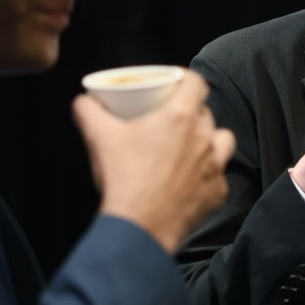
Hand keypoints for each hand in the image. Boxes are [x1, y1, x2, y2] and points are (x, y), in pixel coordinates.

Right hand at [74, 70, 235, 252]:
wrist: (140, 227)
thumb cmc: (123, 177)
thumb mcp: (99, 138)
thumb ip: (89, 112)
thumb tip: (82, 101)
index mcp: (180, 117)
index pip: (196, 83)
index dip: (186, 78)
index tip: (174, 81)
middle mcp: (204, 138)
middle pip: (205, 113)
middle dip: (191, 112)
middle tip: (171, 120)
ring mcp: (215, 166)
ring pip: (223, 141)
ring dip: (209, 139)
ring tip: (190, 147)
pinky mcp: (218, 192)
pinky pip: (218, 176)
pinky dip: (207, 175)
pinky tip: (190, 181)